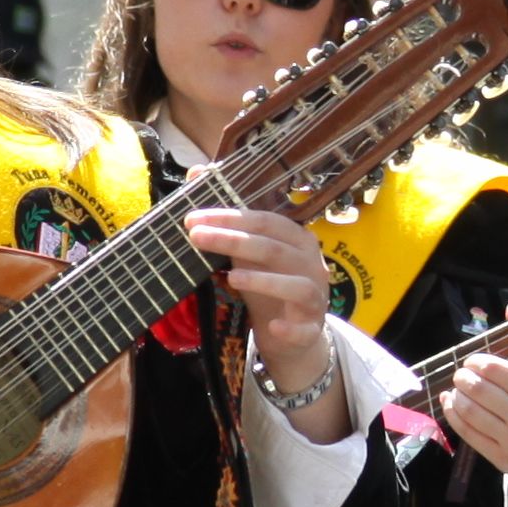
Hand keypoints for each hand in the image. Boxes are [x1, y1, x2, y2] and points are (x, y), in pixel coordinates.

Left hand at [190, 205, 351, 438]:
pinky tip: (271, 326)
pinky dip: (289, 327)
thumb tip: (196, 171)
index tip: (193, 218)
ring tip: (233, 278)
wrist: (293, 335)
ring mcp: (314, 296)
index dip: (230, 218)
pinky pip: (304, 328)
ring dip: (265, 281)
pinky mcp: (311, 329)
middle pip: (274, 248)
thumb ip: (227, 218)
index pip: (265, 221)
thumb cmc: (269, 284)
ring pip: (296, 285)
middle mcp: (310, 264)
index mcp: (296, 239)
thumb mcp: (247, 252)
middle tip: (196, 237)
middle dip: (234, 241)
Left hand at [442, 353, 507, 496]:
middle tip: (460, 375)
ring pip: (470, 411)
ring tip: (456, 390)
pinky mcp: (498, 457)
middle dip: (463, 378)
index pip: (497, 371)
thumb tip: (481, 365)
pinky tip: (449, 404)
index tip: (471, 362)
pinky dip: (452, 415)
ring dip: (456, 396)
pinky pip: (467, 433)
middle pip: (479, 390)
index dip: (478, 363)